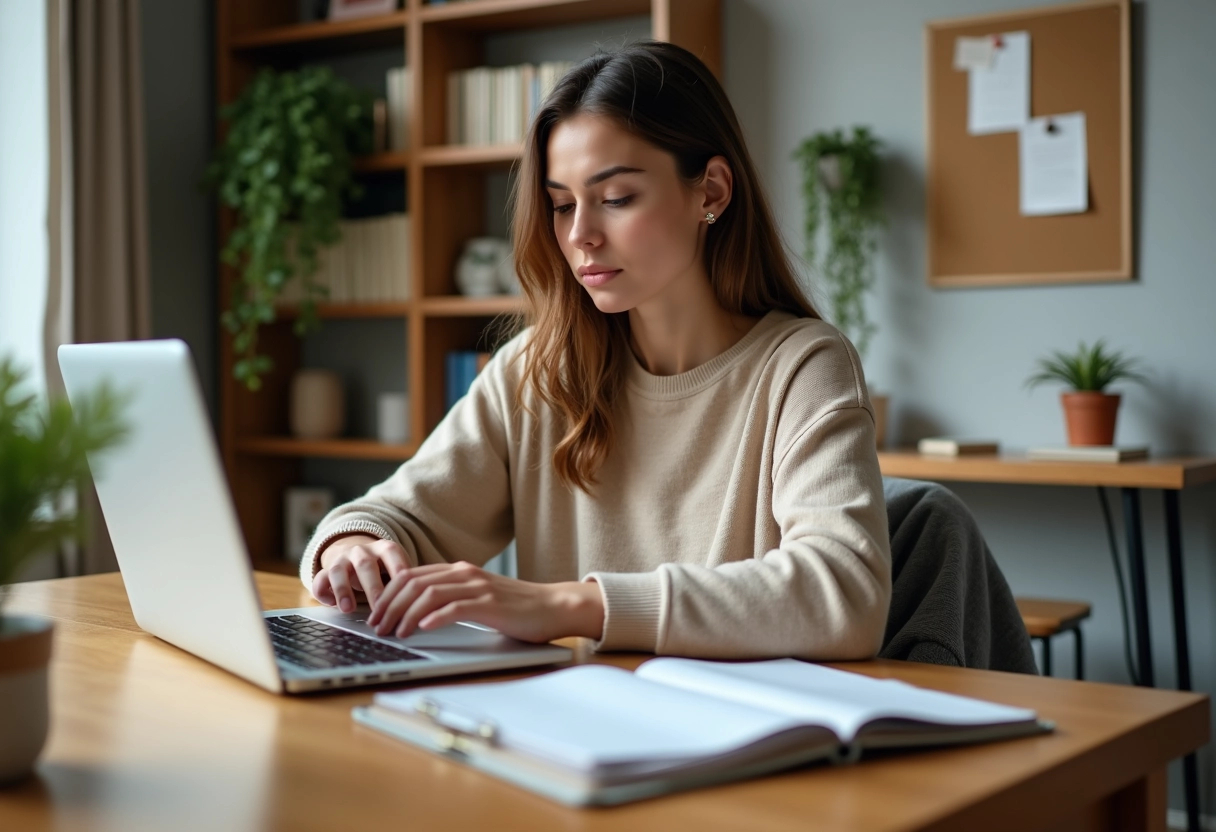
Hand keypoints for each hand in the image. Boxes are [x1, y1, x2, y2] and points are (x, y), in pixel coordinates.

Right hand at [313, 535, 409, 612]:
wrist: (355, 553)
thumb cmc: (384, 568)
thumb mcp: (397, 568)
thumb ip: (408, 582)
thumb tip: (427, 604)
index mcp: (383, 548)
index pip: (392, 554)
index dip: (398, 569)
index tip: (407, 590)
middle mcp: (361, 551)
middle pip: (365, 566)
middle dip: (372, 587)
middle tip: (379, 607)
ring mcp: (342, 560)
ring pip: (338, 570)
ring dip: (343, 589)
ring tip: (349, 610)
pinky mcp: (326, 571)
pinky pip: (320, 579)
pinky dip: (323, 592)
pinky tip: (331, 605)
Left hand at [366, 561, 604, 643]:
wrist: (553, 606)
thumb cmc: (516, 608)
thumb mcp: (477, 598)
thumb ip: (451, 598)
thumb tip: (416, 614)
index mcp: (458, 570)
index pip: (410, 575)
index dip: (387, 594)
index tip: (374, 615)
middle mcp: (465, 573)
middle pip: (413, 583)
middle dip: (389, 605)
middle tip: (377, 627)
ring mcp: (478, 587)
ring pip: (428, 594)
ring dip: (405, 614)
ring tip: (394, 633)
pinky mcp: (490, 604)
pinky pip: (455, 607)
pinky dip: (433, 618)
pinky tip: (421, 629)